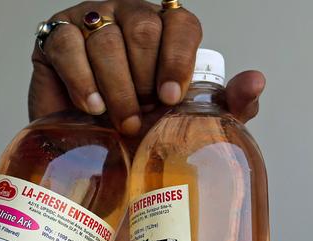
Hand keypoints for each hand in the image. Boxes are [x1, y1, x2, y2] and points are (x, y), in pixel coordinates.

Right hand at [28, 0, 263, 136]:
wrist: (96, 150)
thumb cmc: (146, 128)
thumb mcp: (191, 119)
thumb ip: (229, 103)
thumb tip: (257, 81)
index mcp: (167, 31)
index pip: (181, 22)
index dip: (179, 57)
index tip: (172, 97)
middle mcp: (131, 18)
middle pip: (144, 28)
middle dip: (145, 78)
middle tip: (144, 117)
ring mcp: (92, 22)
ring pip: (107, 39)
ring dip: (117, 87)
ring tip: (122, 121)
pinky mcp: (55, 37)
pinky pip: (67, 45)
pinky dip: (82, 79)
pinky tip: (91, 106)